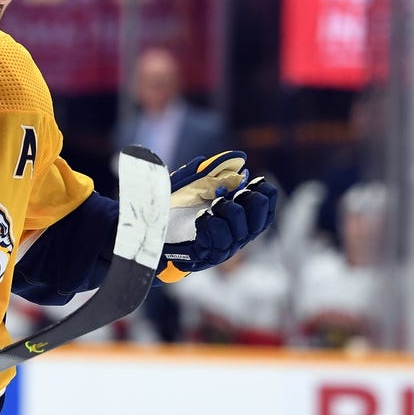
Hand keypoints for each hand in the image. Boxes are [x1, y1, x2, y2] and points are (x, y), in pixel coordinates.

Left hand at [157, 151, 276, 282]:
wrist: (146, 228)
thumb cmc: (172, 206)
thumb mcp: (194, 182)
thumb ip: (216, 170)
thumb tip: (240, 158)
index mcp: (238, 220)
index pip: (267, 212)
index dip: (266, 195)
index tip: (253, 182)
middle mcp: (235, 237)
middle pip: (259, 222)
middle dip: (248, 202)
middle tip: (227, 193)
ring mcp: (221, 249)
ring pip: (239, 231)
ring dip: (226, 210)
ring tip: (211, 205)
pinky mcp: (205, 256)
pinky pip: (218, 239)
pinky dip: (210, 222)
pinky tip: (201, 218)